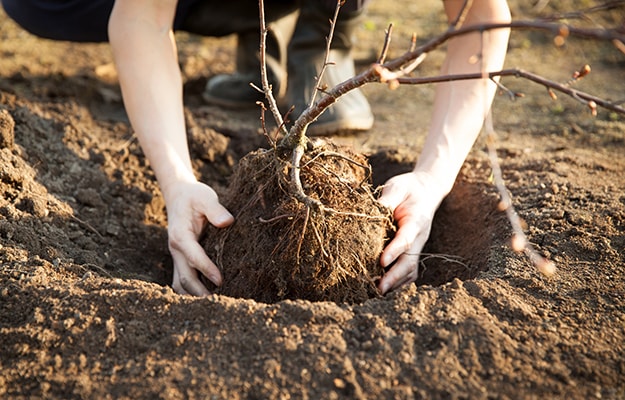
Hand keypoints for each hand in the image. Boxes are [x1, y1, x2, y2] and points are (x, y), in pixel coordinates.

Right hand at [165, 180, 233, 295]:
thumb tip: (227, 222)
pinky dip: (192, 290)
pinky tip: (208, 296)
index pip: (193, 257)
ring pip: (180, 283)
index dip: (206, 270)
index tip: (221, 281)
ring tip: (214, 305)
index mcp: (180, 235)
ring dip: (194, 295)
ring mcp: (176, 256)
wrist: (178, 195)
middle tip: (219, 304)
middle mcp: (175, 249)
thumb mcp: (205, 197)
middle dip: (199, 292)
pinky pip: (183, 279)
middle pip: (184, 278)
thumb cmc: (194, 196)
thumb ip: (216, 209)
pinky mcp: (181, 259)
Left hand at [377, 171, 446, 293]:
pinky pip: (409, 271)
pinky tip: (384, 288)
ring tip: (377, 292)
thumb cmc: (408, 188)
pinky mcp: (413, 251)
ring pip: (411, 269)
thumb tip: (370, 212)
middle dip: (395, 276)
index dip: (395, 251)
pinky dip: (399, 282)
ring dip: (396, 282)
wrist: (427, 190)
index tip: (382, 262)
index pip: (406, 238)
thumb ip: (386, 200)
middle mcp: (419, 237)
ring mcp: (418, 246)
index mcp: (416, 220)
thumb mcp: (397, 187)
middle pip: (410, 261)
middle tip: (379, 288)